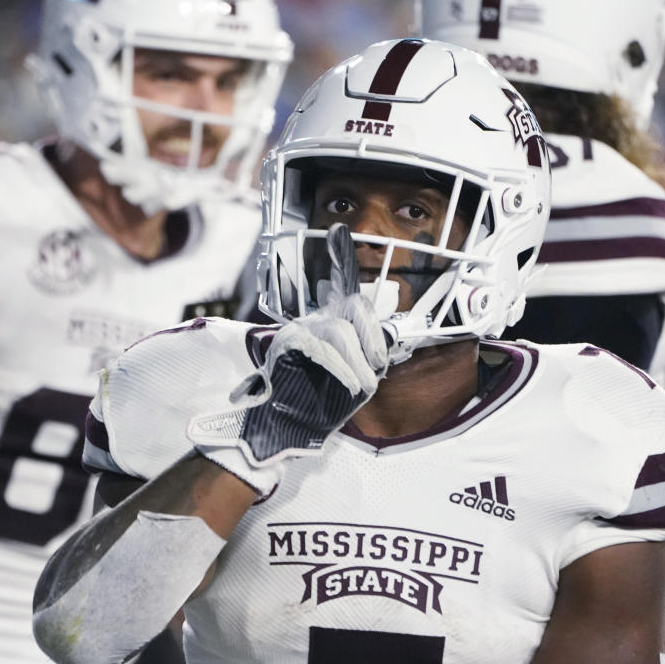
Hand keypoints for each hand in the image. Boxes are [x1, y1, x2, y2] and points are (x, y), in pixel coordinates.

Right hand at [192, 224, 387, 495]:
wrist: (282, 433)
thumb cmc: (315, 409)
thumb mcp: (349, 380)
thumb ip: (363, 358)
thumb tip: (382, 350)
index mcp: (327, 326)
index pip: (339, 283)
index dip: (340, 256)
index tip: (341, 231)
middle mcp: (311, 322)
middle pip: (354, 307)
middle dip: (372, 339)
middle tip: (373, 368)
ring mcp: (297, 331)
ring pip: (341, 332)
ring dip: (357, 365)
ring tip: (355, 389)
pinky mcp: (287, 344)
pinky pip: (324, 349)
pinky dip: (341, 369)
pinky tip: (346, 387)